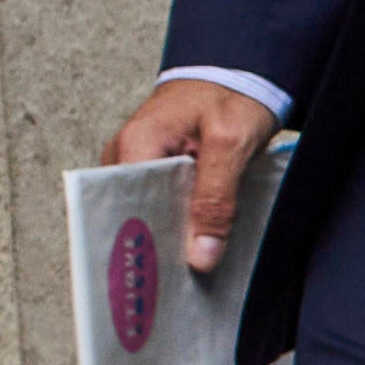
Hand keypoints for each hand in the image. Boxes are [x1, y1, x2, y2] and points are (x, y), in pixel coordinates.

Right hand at [111, 74, 277, 278]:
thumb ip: (216, 198)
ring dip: (170, 243)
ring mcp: (141, 165)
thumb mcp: (231, 144)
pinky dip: (182, 228)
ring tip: (189, 279)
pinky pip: (165, 207)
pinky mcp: (161, 173)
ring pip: (149, 216)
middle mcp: (127, 156)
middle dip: (155, 251)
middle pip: (133, 216)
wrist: (240, 74)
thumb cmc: (232, 96)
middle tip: (176, 290)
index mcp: (136, 144)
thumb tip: (200, 257)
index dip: (138, 243)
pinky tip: (200, 253)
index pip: (123, 206)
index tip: (155, 277)